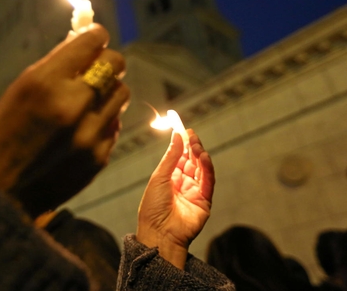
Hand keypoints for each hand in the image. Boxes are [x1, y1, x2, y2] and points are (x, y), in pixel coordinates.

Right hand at [0, 24, 129, 217]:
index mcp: (46, 82)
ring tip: (89, 99)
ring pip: (121, 93)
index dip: (95, 36)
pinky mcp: (99, 157)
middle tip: (96, 67)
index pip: (93, 41)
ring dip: (108, 91)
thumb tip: (83, 39)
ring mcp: (89, 134)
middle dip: (107, 61)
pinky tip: (83, 127)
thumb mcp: (20, 89)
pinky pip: (115, 124)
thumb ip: (54, 64)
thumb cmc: (3, 132)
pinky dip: (103, 120)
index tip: (93, 39)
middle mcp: (72, 105)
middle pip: (115, 64)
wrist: (0, 190)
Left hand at [136, 130, 214, 268]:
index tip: (184, 128)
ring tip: (196, 144)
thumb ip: (171, 157)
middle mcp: (182, 184)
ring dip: (200, 156)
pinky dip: (207, 169)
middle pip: (191, 161)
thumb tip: (177, 136)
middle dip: (192, 147)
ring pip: (200, 169)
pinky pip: (208, 182)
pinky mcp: (204, 201)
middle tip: (192, 134)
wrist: (159, 232)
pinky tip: (204, 157)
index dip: (182, 143)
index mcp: (168, 179)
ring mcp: (194, 192)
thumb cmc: (153, 207)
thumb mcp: (159, 177)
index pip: (178, 156)